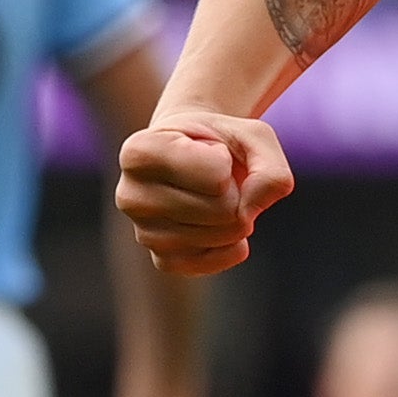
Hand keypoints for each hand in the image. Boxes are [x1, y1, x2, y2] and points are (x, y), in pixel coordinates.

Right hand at [116, 111, 294, 272]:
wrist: (195, 156)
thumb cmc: (221, 142)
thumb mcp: (254, 135)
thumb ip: (268, 169)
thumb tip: (249, 216)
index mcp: (138, 152)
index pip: (216, 174)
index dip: (227, 160)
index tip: (208, 150)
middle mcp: (129, 195)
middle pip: (223, 209)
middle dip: (237, 191)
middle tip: (215, 176)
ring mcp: (143, 233)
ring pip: (224, 234)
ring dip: (236, 213)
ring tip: (210, 195)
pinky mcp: (163, 260)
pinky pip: (215, 261)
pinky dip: (232, 243)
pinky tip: (218, 223)